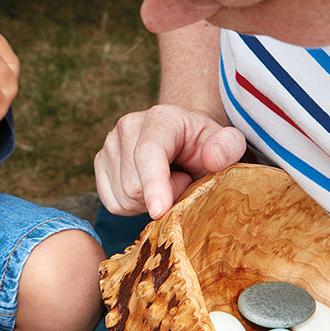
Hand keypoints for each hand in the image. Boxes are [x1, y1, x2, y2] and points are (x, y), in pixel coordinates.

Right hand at [94, 104, 246, 217]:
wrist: (183, 141)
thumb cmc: (205, 146)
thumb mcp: (227, 144)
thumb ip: (229, 147)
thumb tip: (212, 158)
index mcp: (159, 118)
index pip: (149, 154)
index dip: (154, 185)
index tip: (160, 212)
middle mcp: (127, 127)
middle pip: (134, 185)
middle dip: (162, 196)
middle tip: (181, 181)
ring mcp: (109, 145)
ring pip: (122, 198)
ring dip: (148, 203)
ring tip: (166, 183)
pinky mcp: (100, 163)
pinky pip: (112, 203)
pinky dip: (132, 207)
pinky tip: (148, 191)